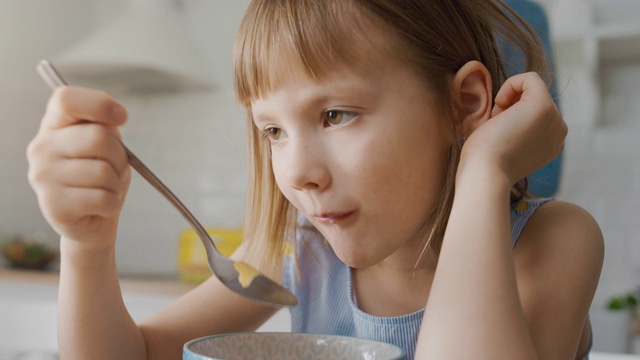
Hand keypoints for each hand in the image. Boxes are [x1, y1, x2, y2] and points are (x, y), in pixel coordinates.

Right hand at [27, 86, 129, 250]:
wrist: (92, 222)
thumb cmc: (101, 178)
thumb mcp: (106, 146)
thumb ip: (105, 127)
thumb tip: (113, 117)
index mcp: (53, 126)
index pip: (66, 99)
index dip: (99, 104)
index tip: (122, 117)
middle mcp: (41, 148)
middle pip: (98, 137)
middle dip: (119, 156)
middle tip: (115, 168)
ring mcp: (43, 177)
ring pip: (103, 171)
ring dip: (116, 183)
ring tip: (105, 189)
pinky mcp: (54, 206)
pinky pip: (103, 198)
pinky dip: (113, 203)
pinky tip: (101, 206)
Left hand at [460, 72, 566, 185]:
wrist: (484, 174)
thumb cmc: (484, 162)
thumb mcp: (505, 142)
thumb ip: (515, 127)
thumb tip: (506, 111)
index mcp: (551, 143)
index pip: (532, 113)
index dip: (510, 115)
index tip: (497, 131)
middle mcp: (559, 132)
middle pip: (532, 99)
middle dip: (510, 106)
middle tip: (496, 128)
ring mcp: (555, 119)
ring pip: (531, 89)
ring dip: (509, 100)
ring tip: (498, 123)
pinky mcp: (543, 107)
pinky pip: (530, 78)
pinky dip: (510, 85)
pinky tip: (499, 105)